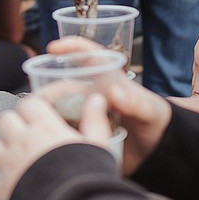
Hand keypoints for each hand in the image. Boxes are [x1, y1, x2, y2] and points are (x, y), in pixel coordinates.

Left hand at [0, 95, 102, 199]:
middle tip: (30, 136)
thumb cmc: (87, 180)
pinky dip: (5, 182)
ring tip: (24, 160)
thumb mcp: (97, 145)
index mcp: (44, 128)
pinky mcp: (4, 190)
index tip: (41, 116)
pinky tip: (22, 185)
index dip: (34, 109)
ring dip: (6, 151)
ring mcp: (9, 166)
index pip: (28, 103)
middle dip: (15, 125)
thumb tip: (96, 101)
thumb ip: (94, 120)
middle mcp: (21, 142)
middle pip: (5, 120)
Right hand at [42, 35, 172, 172]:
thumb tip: (115, 93)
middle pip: (65, 80)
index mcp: (109, 80)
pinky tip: (48, 134)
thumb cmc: (156, 123)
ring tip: (40, 116)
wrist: (158, 152)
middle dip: (49, 83)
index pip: (89, 55)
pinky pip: (64, 126)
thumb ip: (135, 102)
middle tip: (41, 98)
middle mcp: (94, 93)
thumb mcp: (150, 111)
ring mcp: (87, 112)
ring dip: (48, 106)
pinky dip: (54, 127)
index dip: (71, 47)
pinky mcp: (84, 131)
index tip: (53, 48)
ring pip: (60, 103)